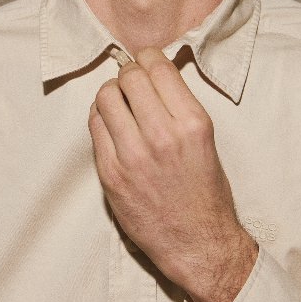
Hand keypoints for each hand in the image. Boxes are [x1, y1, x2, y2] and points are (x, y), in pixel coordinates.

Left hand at [88, 48, 257, 301]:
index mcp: (192, 124)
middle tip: (132, 84)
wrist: (198, 243)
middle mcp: (162, 136)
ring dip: (111, 95)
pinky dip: (100, 119)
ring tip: (120, 105)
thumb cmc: (206, 192)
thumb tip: (152, 74)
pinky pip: (94, 127)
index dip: (147, 59)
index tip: (145, 63)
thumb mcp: (205, 141)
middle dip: (128, 75)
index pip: (157, 68)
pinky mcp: (110, 174)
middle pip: (129, 78)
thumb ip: (179, 107)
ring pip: (105, 98)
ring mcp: (132, 156)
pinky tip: (112, 126)